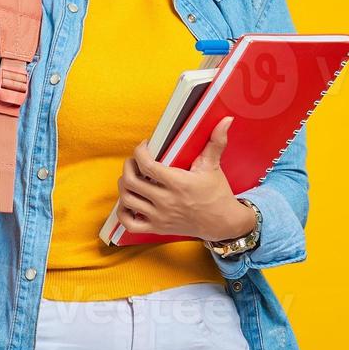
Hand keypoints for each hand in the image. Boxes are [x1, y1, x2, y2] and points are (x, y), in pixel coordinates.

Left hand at [114, 116, 255, 240]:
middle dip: (128, 166)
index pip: (147, 165)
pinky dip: (122, 212)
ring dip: (124, 186)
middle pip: (131, 182)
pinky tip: (128, 202)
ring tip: (131, 178)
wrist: (223, 223)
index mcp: (179, 184)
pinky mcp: (158, 229)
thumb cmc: (217, 194)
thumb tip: (226, 120)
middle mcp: (166, 201)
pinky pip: (130, 224)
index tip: (145, 147)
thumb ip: (216, 142)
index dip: (140, 152)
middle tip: (134, 161)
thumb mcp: (214, 167)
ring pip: (127, 200)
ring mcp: (160, 217)